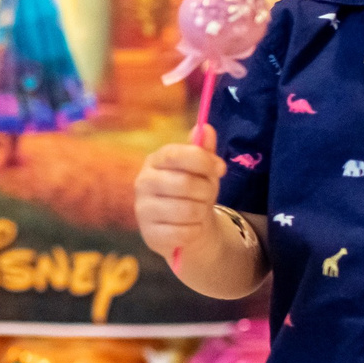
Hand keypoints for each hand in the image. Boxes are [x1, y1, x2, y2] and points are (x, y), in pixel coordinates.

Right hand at [135, 126, 228, 262]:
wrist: (185, 227)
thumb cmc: (195, 192)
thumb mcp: (202, 170)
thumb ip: (203, 150)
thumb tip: (206, 128)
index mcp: (155, 161)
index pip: (175, 154)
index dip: (202, 160)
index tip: (220, 169)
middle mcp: (143, 182)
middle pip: (184, 183)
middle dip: (207, 191)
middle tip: (208, 195)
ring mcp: (142, 210)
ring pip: (186, 210)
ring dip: (202, 212)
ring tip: (199, 211)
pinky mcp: (149, 234)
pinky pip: (183, 233)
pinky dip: (195, 231)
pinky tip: (191, 228)